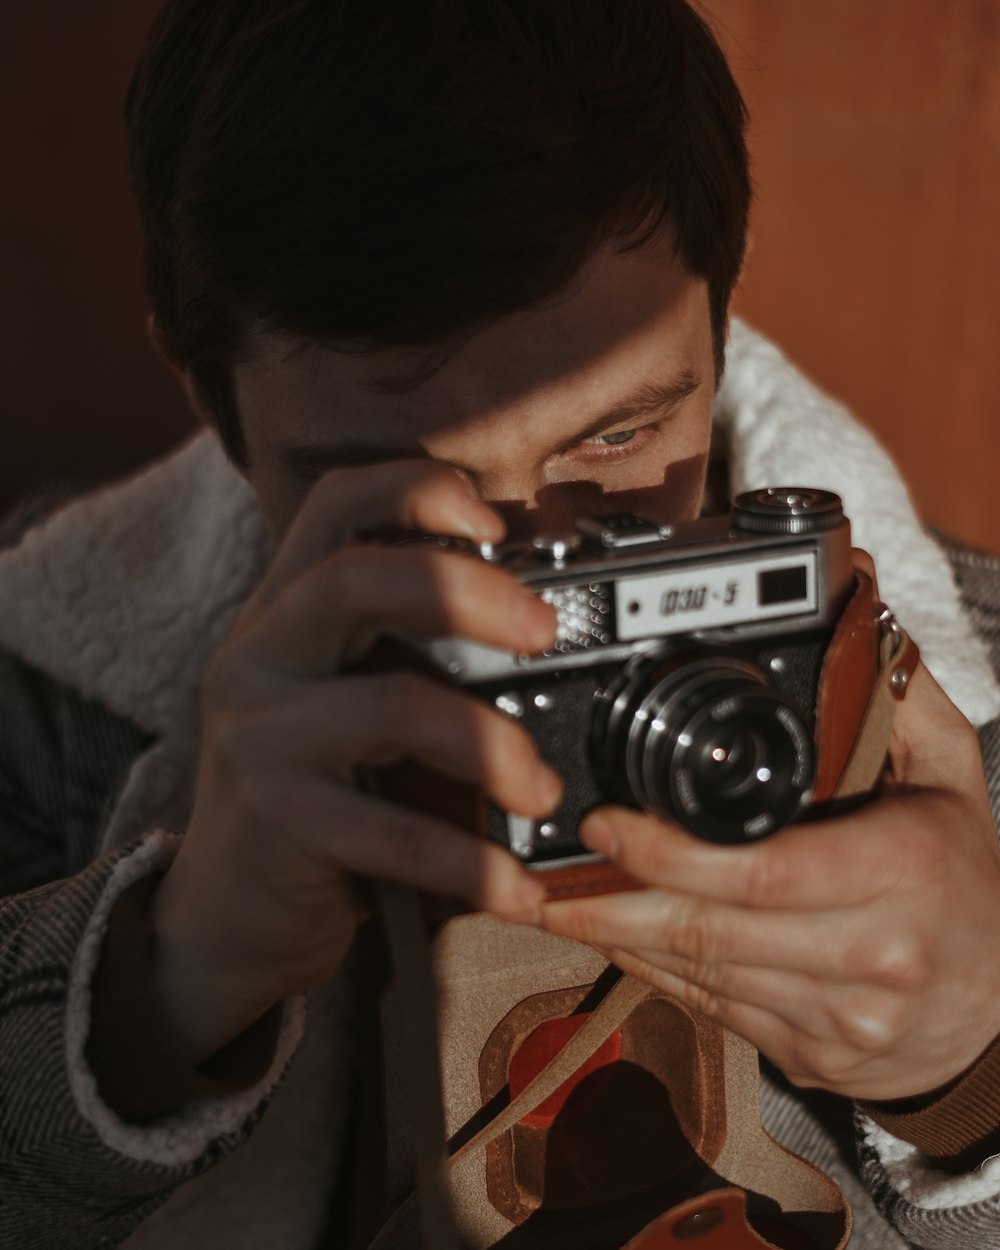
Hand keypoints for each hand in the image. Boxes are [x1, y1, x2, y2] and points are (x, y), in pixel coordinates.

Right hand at [148, 461, 558, 1064]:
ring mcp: (259, 736)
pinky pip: (396, 831)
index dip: (415, 489)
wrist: (227, 917)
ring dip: (494, 747)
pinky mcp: (277, 819)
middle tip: (545, 632)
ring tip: (542, 791)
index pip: (335, 506)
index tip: (493, 520)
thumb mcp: (343, 702)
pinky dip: (472, 863)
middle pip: (356, 579)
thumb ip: (407, 654)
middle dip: (468, 592)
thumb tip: (541, 626)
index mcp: (285, 612)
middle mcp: (260, 657)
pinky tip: (517, 887)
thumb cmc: (312, 797)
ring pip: (394, 705)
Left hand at [538, 661, 999, 1100]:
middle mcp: (874, 952)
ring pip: (705, 979)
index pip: (760, 869)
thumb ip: (899, 690)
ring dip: (621, 943)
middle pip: (715, 931)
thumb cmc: (966, 877)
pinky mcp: (820, 1056)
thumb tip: (856, 599)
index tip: (605, 824)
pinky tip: (619, 947)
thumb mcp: (951, 775)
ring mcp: (846, 1018)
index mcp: (901, 869)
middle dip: (616, 905)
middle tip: (546, 878)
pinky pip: (720, 1014)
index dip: (668, 854)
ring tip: (559, 910)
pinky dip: (659, 979)